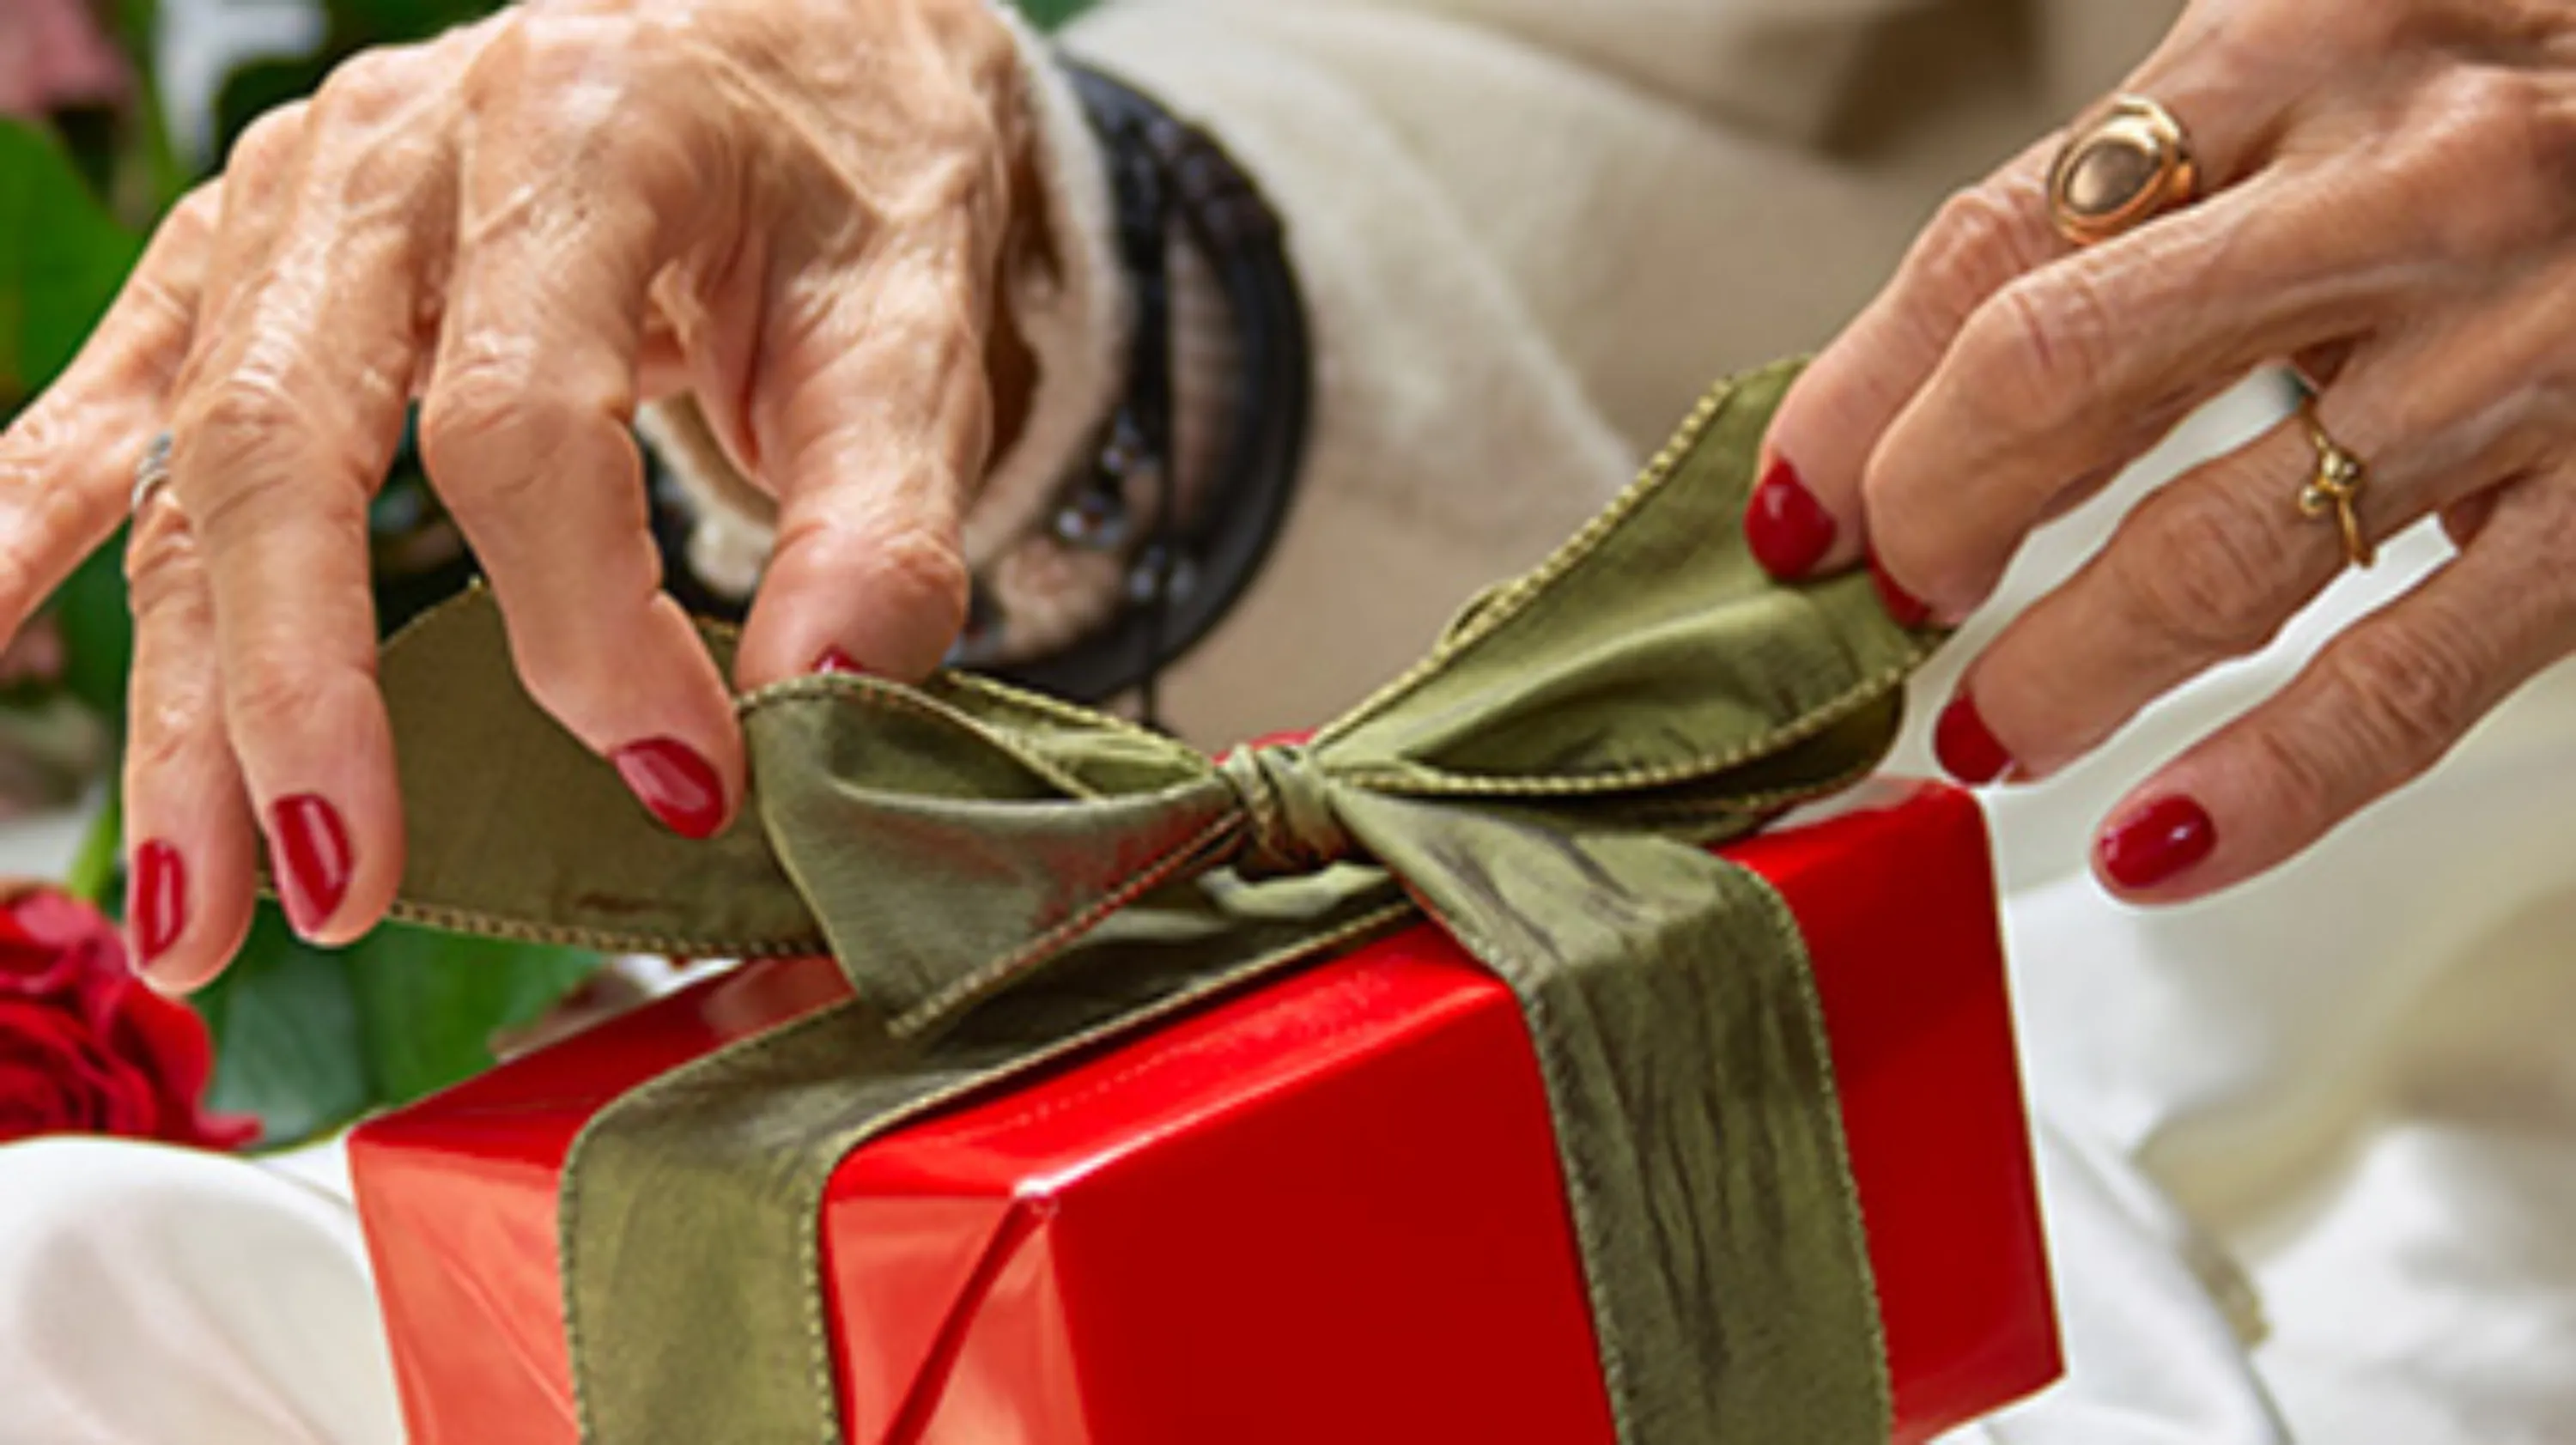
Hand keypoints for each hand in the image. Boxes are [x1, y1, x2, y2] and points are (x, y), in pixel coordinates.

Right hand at [0, 0, 1034, 985]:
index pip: (522, 422)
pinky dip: (37, 518)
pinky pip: (119, 392)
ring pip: (192, 459)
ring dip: (182, 692)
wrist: (809, 50)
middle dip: (299, 694)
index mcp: (584, 131)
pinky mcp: (255, 249)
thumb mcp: (917, 333)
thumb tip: (811, 708)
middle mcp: (403, 145)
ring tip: (194, 902)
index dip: (584, 627)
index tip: (681, 775)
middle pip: (291, 443)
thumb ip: (881, 525)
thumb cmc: (855, 186)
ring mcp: (300, 194)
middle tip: (336, 888)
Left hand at [1748, 0, 2575, 901]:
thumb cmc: (2554, 79)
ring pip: (2212, 546)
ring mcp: (2523, 348)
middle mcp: (2403, 183)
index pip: (1995, 244)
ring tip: (1990, 732)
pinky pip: (2403, 676)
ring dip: (2062, 668)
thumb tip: (1943, 377)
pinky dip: (2262, 784)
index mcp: (2297, 51)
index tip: (1798, 502)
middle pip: (2058, 374)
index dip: (1859, 395)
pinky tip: (2158, 843)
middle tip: (1883, 605)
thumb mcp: (2348, 54)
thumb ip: (2167, 186)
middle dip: (1931, 519)